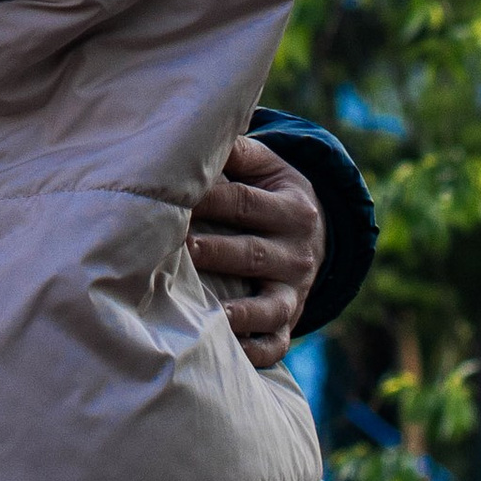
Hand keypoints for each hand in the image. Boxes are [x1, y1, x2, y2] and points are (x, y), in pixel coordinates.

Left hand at [189, 133, 323, 373]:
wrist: (317, 234)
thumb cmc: (269, 192)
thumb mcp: (266, 165)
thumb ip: (234, 150)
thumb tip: (191, 127)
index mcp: (291, 206)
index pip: (242, 202)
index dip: (205, 200)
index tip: (163, 199)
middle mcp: (298, 251)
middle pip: (249, 253)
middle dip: (210, 253)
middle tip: (169, 251)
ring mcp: (295, 292)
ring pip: (265, 306)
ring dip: (232, 311)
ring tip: (197, 312)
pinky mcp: (289, 323)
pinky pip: (275, 344)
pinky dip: (252, 352)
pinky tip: (225, 354)